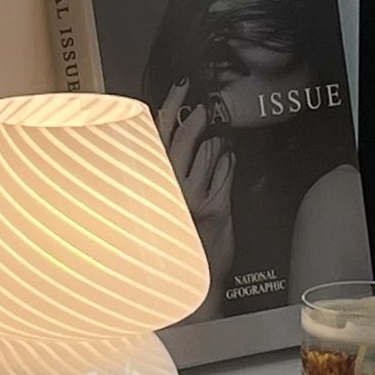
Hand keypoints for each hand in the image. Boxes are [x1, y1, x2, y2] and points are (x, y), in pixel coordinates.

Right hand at [158, 80, 234, 317]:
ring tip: (215, 140)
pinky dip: (228, 163)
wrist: (180, 286)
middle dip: (194, 119)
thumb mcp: (147, 213)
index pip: (152, 138)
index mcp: (146, 188)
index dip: (167, 108)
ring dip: (214, 144)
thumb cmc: (159, 251)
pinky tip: (227, 160)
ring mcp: (191, 200)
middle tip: (204, 108)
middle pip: (180, 141)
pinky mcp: (215, 210)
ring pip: (207, 155)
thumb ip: (149, 182)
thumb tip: (154, 149)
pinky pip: (225, 174)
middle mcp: (166, 192)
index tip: (179, 88)